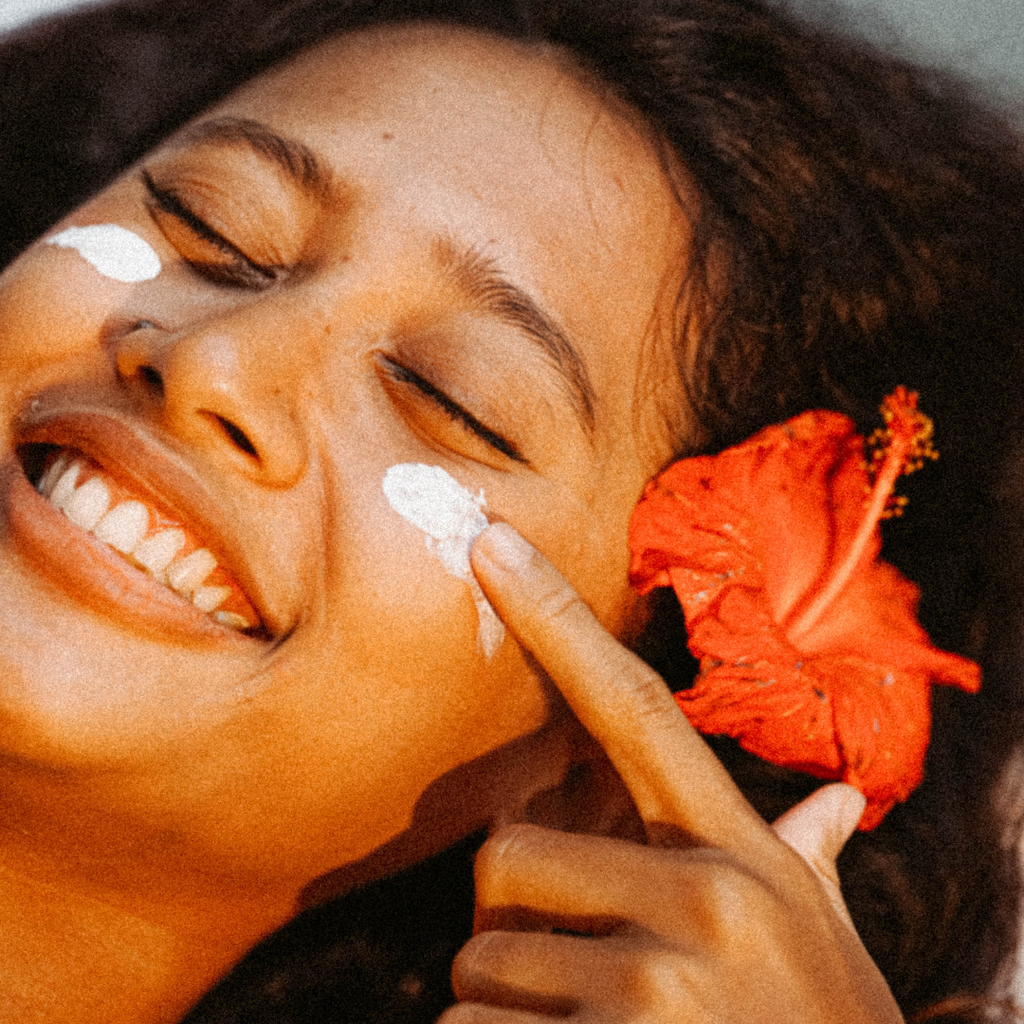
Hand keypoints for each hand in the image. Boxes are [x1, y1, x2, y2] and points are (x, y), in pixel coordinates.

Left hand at [441, 523, 902, 1022]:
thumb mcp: (819, 938)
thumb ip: (809, 862)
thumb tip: (837, 807)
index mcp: (734, 851)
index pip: (628, 702)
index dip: (554, 614)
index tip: (488, 542)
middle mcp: (701, 898)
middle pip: (501, 860)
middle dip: (508, 921)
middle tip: (568, 970)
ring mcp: (658, 984)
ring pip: (478, 968)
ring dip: (504, 1010)